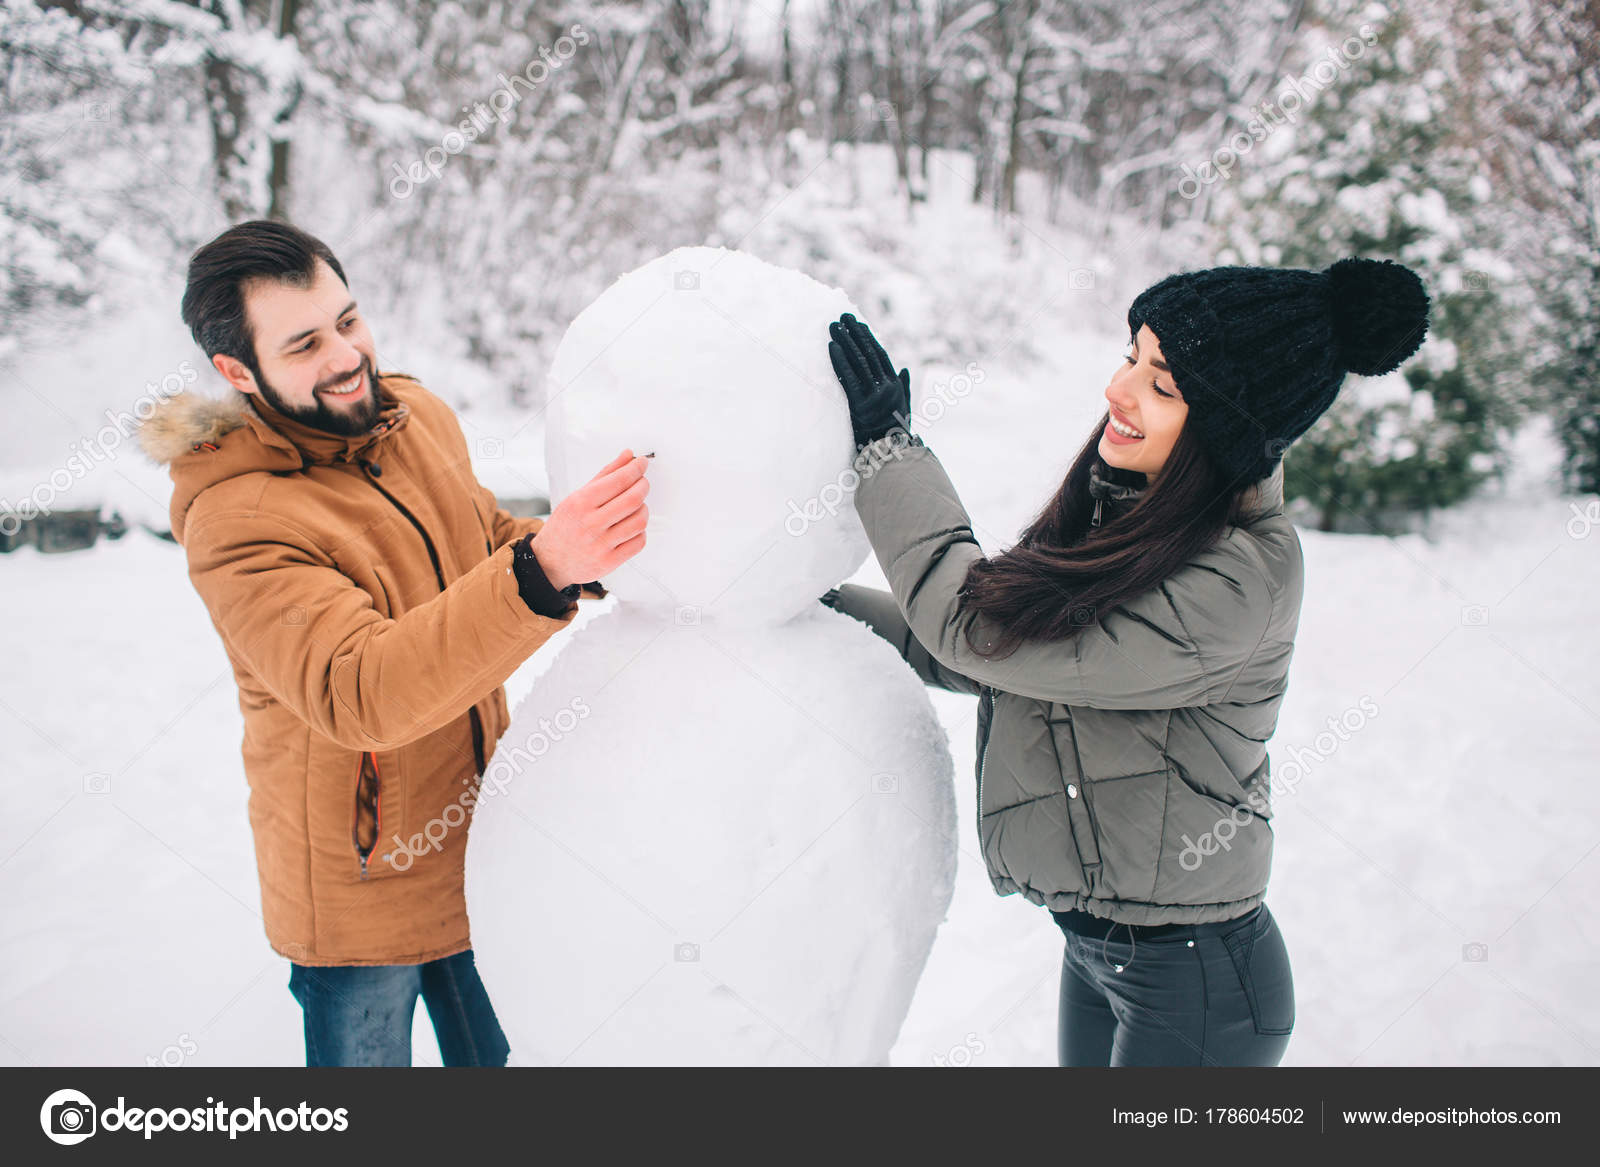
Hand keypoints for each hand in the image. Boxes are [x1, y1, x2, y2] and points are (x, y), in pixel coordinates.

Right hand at [530, 449, 649, 588]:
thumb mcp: (577, 497)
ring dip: (644, 509)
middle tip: (643, 483)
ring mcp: (600, 544)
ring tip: (637, 506)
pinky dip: (641, 531)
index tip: (642, 462)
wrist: (550, 563)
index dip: (636, 469)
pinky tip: (632, 526)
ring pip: (639, 521)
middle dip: (643, 486)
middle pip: (633, 499)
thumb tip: (628, 455)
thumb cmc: (564, 527)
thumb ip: (605, 475)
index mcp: (580, 503)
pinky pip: (638, 542)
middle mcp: (590, 523)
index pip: (618, 481)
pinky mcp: (609, 561)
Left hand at [827, 313, 910, 447]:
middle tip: (843, 317)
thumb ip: (904, 387)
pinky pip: (848, 378)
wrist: (892, 454)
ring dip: (845, 342)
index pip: (881, 356)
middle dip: (855, 334)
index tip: (860, 326)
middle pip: (869, 354)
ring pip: (859, 362)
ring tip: (834, 327)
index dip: (869, 340)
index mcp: (895, 386)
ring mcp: (874, 395)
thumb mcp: (904, 409)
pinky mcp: (860, 404)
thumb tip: (904, 368)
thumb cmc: (896, 433)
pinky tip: (832, 347)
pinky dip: (840, 361)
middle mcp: (886, 387)